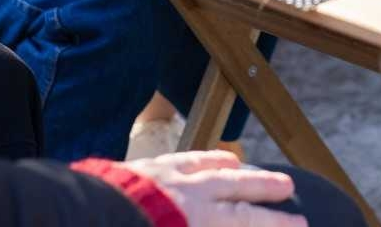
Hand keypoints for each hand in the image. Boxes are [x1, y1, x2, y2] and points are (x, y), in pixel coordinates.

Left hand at [123, 151, 304, 226]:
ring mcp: (166, 177)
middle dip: (265, 189)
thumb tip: (224, 220)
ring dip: (236, 170)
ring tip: (252, 170)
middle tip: (290, 189)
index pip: (247, 220)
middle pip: (236, 189)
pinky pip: (181, 160)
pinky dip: (202, 159)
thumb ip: (207, 223)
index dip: (276, 223)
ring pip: (210, 168)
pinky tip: (210, 159)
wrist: (78, 219)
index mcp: (199, 220)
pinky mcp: (142, 169)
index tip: (302, 222)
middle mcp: (189, 194)